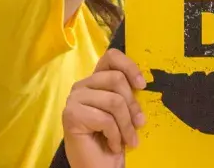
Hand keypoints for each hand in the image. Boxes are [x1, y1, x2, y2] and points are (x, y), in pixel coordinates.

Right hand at [63, 48, 145, 167]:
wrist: (100, 167)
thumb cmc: (114, 140)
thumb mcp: (126, 112)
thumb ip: (128, 94)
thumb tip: (142, 82)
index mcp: (95, 81)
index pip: (111, 57)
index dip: (129, 67)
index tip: (142, 86)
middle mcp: (82, 86)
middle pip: (116, 79)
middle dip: (133, 106)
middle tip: (139, 125)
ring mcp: (74, 99)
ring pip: (113, 100)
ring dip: (126, 126)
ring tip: (128, 140)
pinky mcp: (71, 115)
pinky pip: (105, 119)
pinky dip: (116, 136)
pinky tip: (113, 145)